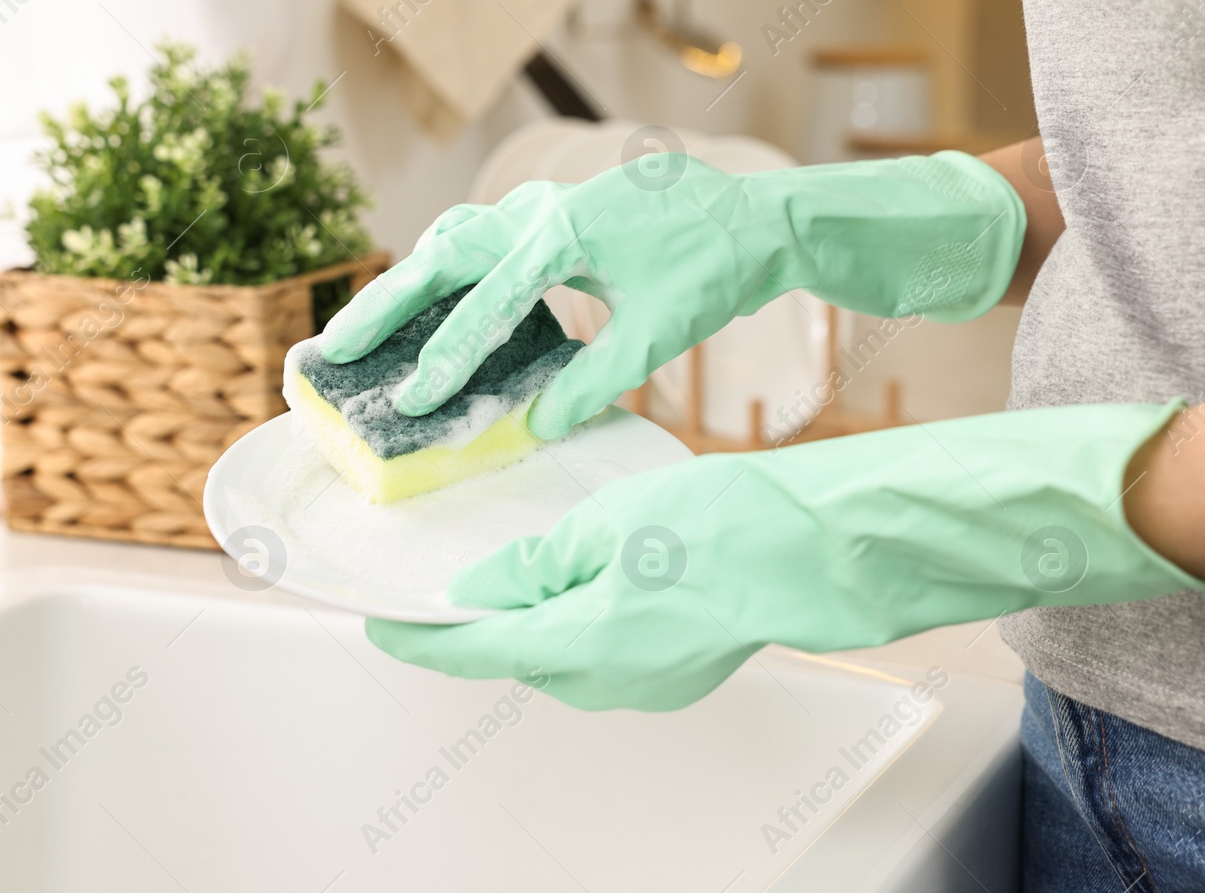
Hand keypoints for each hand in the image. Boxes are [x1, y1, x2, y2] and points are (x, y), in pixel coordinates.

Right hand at [322, 151, 1024, 439]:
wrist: (756, 217)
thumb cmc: (716, 267)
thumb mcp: (661, 331)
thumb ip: (596, 379)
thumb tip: (537, 425)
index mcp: (565, 233)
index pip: (486, 304)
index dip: (445, 358)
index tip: (409, 400)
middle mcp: (541, 210)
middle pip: (440, 254)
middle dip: (385, 305)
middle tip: (334, 350)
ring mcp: (543, 205)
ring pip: (454, 239)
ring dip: (409, 283)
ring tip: (367, 329)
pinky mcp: (551, 215)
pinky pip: (481, 241)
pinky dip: (448, 274)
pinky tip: (436, 306)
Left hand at [366, 403, 1204, 711]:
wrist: (822, 544)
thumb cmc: (729, 523)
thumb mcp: (608, 524)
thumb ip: (537, 565)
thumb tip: (485, 588)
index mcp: (583, 643)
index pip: (475, 649)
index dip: (421, 639)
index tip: (382, 627)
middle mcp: (611, 680)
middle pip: (517, 656)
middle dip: (478, 626)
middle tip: (445, 589)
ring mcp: (650, 682)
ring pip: (562, 654)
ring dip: (531, 620)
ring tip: (514, 572)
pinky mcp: (679, 666)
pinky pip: (606, 651)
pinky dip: (578, 619)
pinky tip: (584, 578)